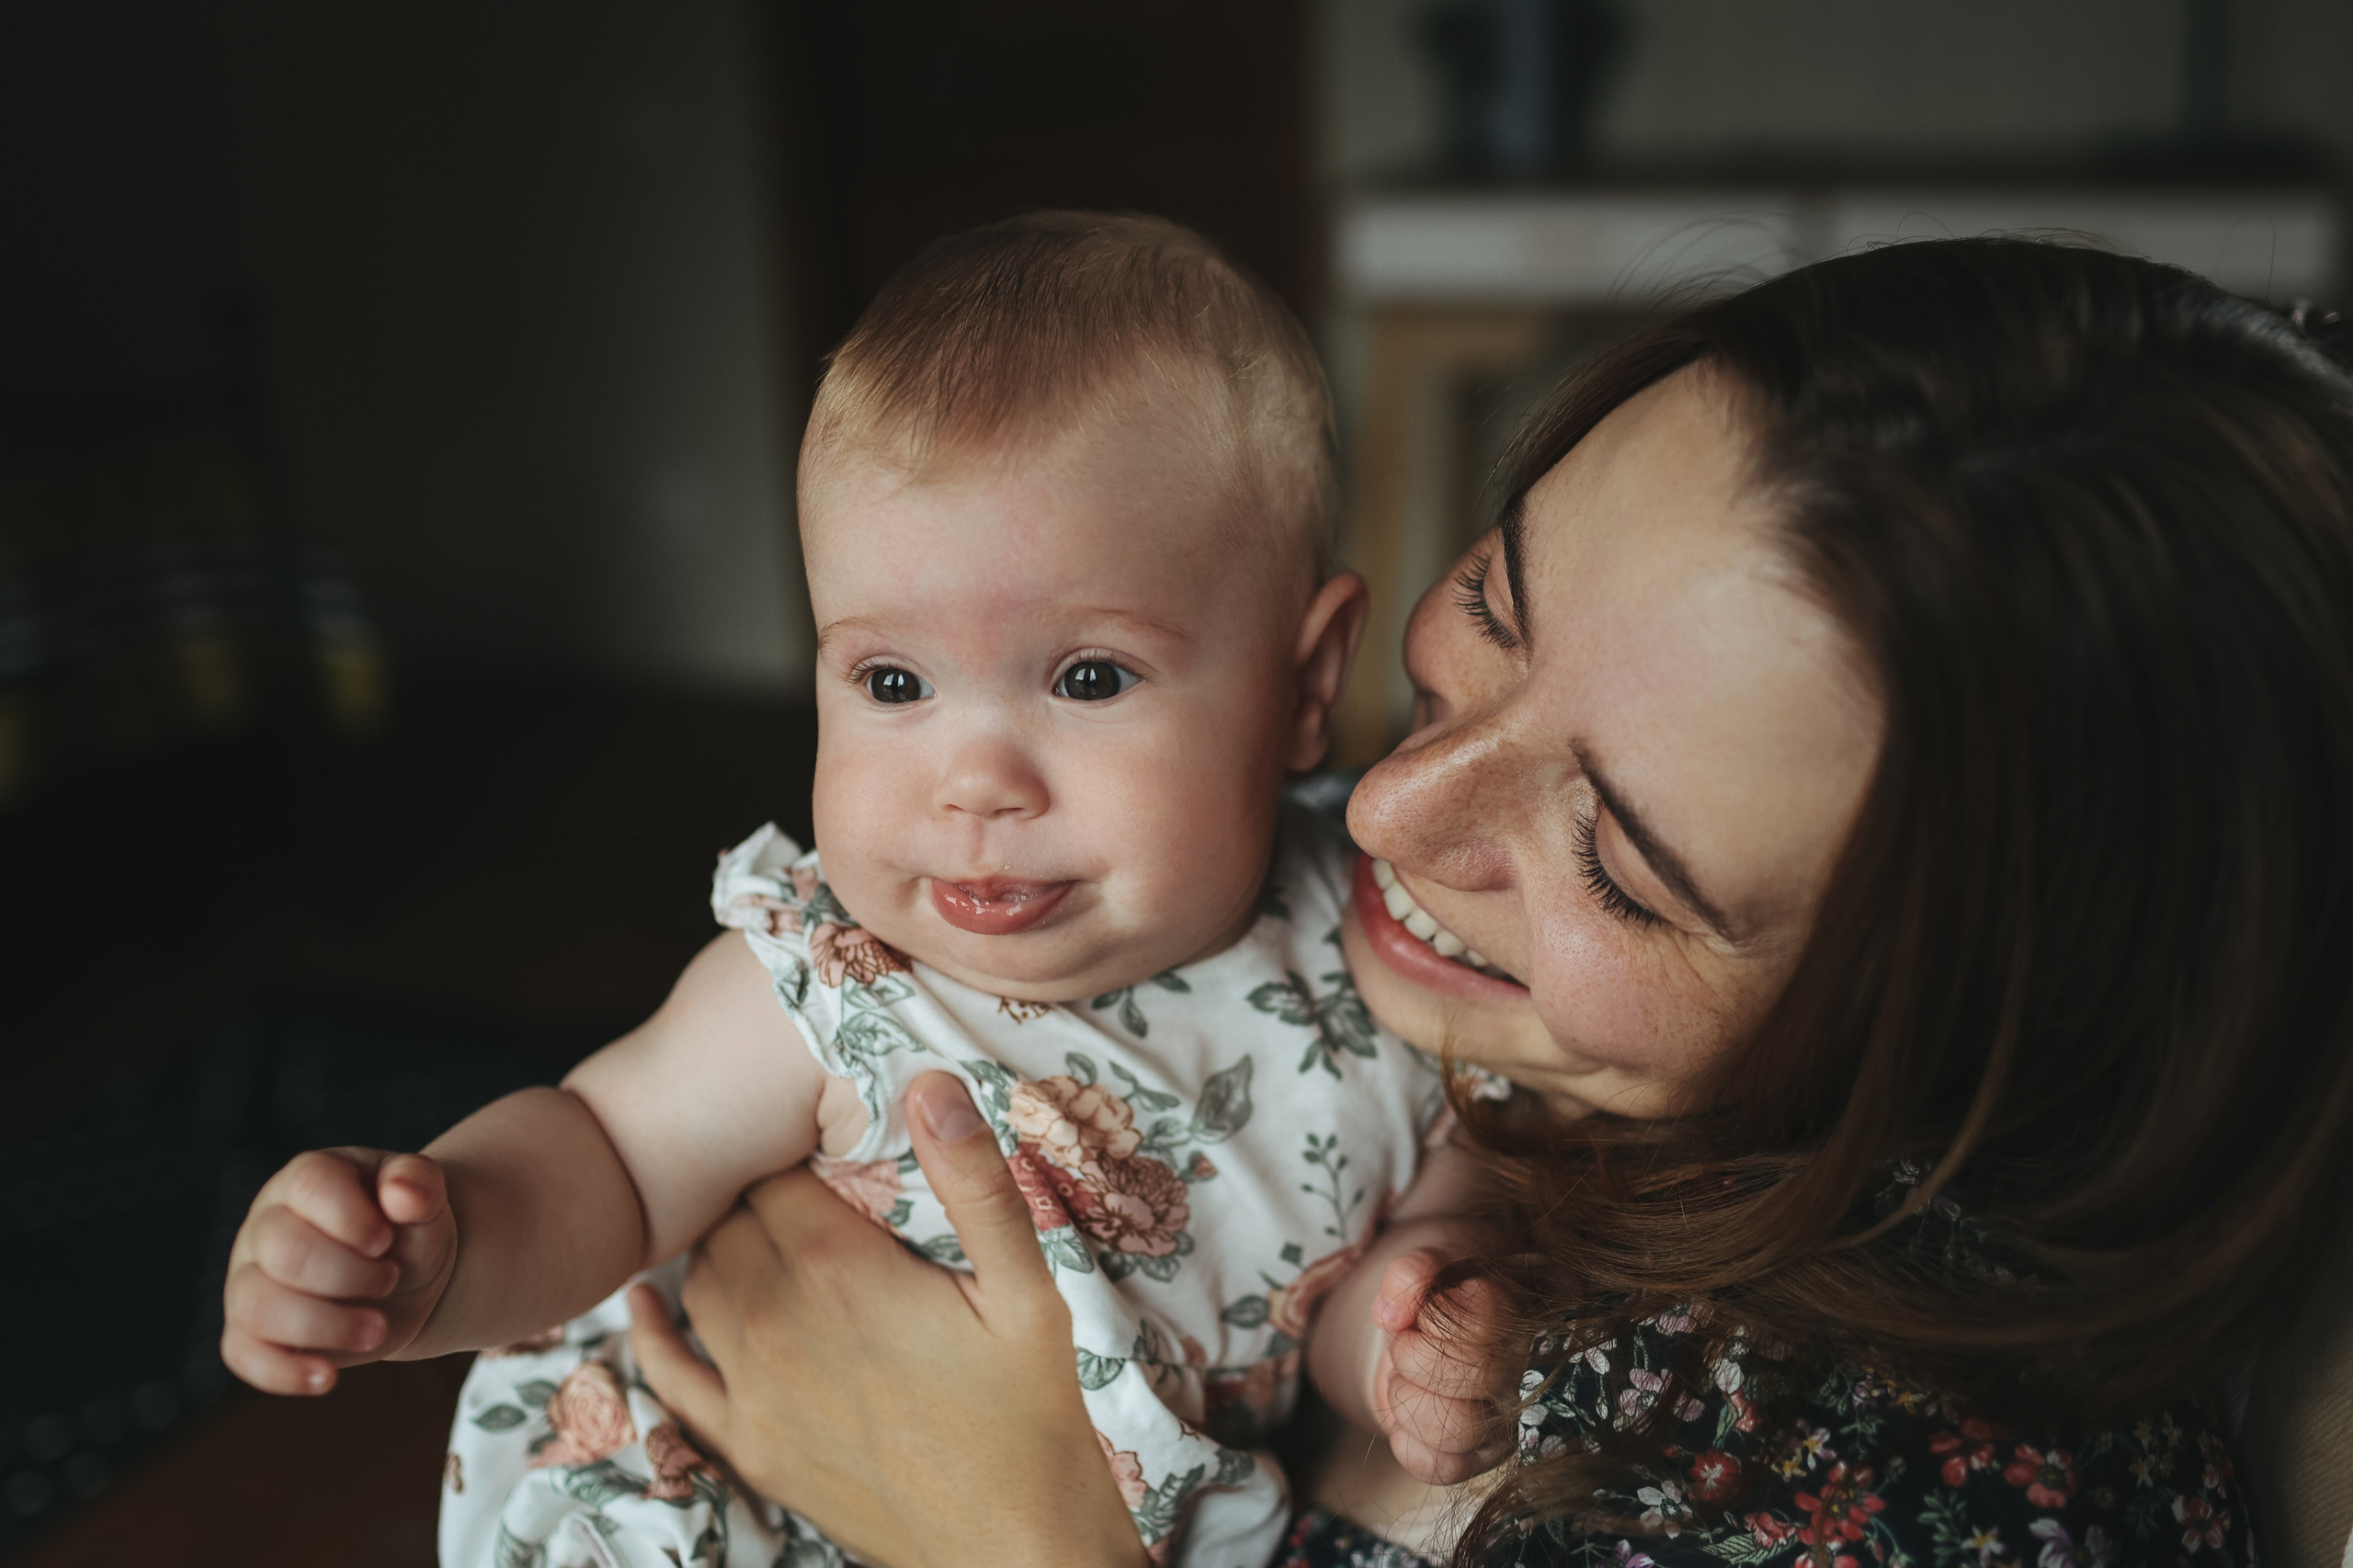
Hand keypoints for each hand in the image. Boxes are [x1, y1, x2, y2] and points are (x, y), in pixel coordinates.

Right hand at [220, 1148, 456, 1393]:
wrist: (403, 1275)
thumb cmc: (408, 1227)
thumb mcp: (425, 1200)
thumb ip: (419, 1185)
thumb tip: (402, 1190)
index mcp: (308, 1179)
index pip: (310, 1186)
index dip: (353, 1219)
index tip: (387, 1242)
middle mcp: (267, 1225)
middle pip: (285, 1252)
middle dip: (349, 1276)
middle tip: (390, 1279)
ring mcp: (250, 1279)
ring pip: (258, 1307)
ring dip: (325, 1326)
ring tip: (377, 1330)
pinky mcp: (249, 1330)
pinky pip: (242, 1354)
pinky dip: (283, 1372)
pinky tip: (328, 1378)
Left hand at [628, 1072, 1146, 1567]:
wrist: (1013, 1545)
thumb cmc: (1030, 1412)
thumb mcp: (1027, 1287)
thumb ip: (975, 1181)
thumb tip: (930, 1082)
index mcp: (840, 1271)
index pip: (776, 1179)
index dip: (804, 1162)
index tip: (836, 1161)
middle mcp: (776, 1325)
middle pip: (733, 1225)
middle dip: (766, 1203)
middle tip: (816, 1201)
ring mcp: (753, 1393)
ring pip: (701, 1284)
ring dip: (726, 1253)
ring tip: (770, 1239)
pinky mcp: (749, 1447)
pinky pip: (670, 1378)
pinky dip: (650, 1334)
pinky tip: (647, 1304)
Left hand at [1367, 1246, 1514, 1483]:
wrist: (1445, 1329)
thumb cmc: (1446, 1293)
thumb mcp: (1432, 1263)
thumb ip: (1412, 1272)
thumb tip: (1389, 1315)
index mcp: (1521, 1317)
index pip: (1483, 1326)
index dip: (1433, 1319)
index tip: (1425, 1313)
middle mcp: (1525, 1375)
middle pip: (1471, 1379)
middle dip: (1413, 1356)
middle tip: (1407, 1343)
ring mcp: (1507, 1421)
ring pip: (1457, 1431)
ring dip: (1408, 1398)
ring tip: (1409, 1377)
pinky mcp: (1480, 1459)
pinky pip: (1441, 1468)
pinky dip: (1407, 1441)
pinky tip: (1411, 1406)